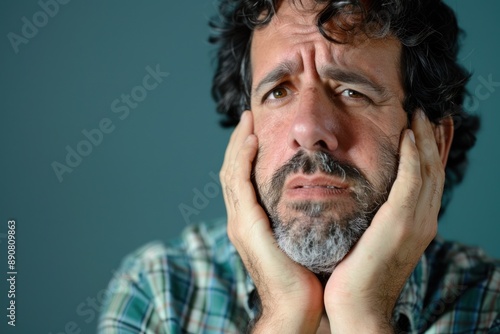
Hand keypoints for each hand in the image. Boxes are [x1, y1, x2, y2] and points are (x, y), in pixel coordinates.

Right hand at [220, 111, 323, 331]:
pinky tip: (251, 142)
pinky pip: (240, 185)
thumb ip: (297, 217)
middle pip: (232, 170)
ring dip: (238, 144)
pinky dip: (242, 161)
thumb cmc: (303, 276)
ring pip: (231, 172)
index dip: (245, 153)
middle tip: (248, 117)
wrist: (296, 306)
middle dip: (238, 142)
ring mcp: (240, 222)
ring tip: (247, 120)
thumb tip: (315, 197)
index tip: (256, 130)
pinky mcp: (247, 226)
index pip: (242, 179)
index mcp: (250, 222)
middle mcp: (239, 219)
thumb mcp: (299, 238)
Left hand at [324, 110, 444, 331]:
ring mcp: (415, 222)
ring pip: (426, 171)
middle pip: (434, 170)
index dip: (432, 152)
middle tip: (431, 112)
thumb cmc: (356, 273)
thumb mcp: (372, 238)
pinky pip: (410, 181)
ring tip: (421, 114)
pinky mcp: (399, 223)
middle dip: (434, 139)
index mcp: (416, 224)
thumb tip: (369, 199)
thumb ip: (377, 217)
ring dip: (425, 139)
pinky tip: (408, 135)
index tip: (429, 128)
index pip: (428, 180)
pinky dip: (412, 156)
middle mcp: (422, 220)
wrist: (356, 305)